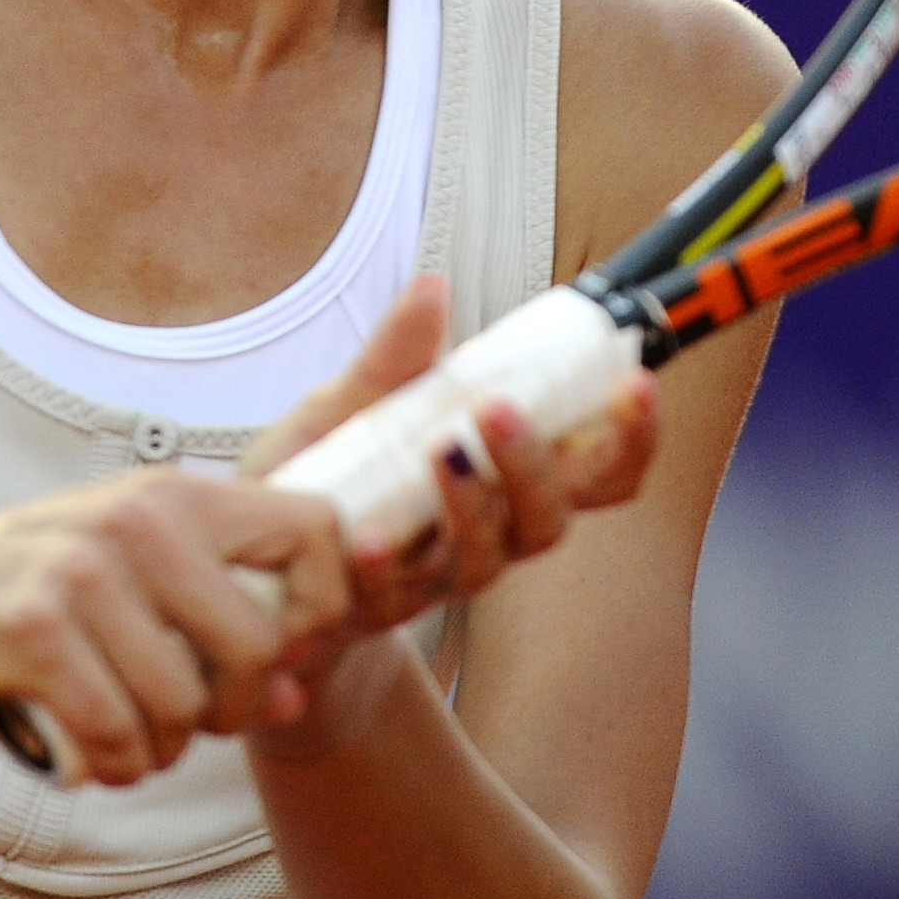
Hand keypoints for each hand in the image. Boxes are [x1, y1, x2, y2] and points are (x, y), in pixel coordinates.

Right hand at [0, 473, 350, 786]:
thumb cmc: (26, 598)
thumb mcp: (130, 585)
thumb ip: (216, 627)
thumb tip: (297, 695)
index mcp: (176, 495)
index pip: (319, 529)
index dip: (323, 609)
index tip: (279, 660)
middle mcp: (138, 517)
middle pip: (260, 645)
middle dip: (237, 711)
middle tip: (191, 721)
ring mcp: (83, 568)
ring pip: (186, 704)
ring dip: (165, 748)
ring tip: (129, 737)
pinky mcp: (33, 628)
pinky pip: (119, 733)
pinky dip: (117, 766)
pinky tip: (95, 757)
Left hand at [238, 277, 662, 757]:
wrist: (261, 572)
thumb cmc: (327, 479)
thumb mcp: (353, 403)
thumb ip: (396, 357)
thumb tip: (432, 287)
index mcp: (505, 475)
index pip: (597, 466)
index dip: (633, 434)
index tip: (636, 382)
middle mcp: (489, 531)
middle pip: (554, 516)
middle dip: (538, 463)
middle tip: (500, 408)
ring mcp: (436, 576)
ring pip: (490, 559)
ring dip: (473, 504)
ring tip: (441, 453)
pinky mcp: (377, 612)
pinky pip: (395, 599)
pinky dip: (386, 567)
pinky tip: (368, 538)